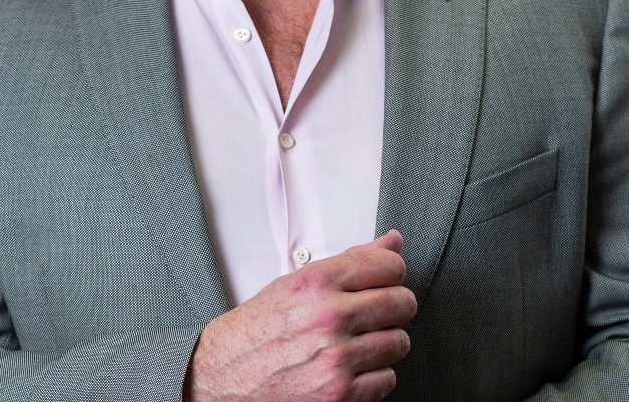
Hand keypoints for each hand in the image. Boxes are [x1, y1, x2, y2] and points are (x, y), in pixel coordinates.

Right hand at [184, 230, 416, 401]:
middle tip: (377, 311)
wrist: (227, 373)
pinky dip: (374, 375)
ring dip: (384, 342)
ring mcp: (337, 359)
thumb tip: (392, 241)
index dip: (392, 271)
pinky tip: (352, 366)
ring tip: (359, 340)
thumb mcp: (298, 282)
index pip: (389, 265)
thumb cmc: (259, 329)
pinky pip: (387, 379)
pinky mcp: (341, 395)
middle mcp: (329, 318)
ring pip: (399, 342)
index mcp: (318, 283)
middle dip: (395, 306)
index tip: (387, 278)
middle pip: (402, 303)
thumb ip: (351, 261)